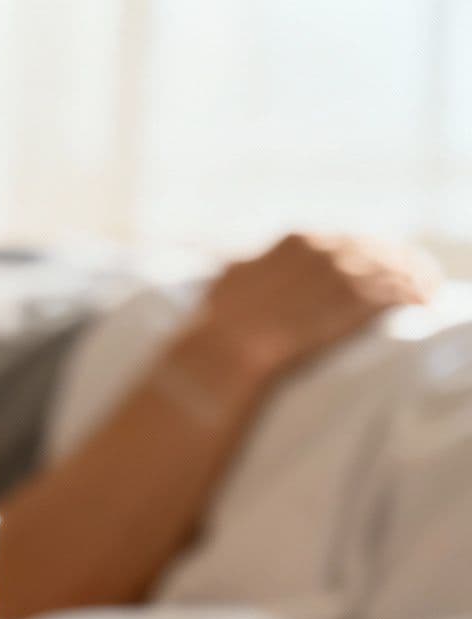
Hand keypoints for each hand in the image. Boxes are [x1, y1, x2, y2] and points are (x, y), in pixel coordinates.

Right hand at [193, 233, 437, 382]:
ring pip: (394, 267)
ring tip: (427, 290)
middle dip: (398, 262)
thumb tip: (243, 266)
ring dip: (414, 277)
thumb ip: (253, 266)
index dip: (366, 251)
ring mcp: (345, 273)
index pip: (347, 238)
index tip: (378, 264)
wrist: (229, 349)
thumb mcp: (232, 280)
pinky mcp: (361, 300)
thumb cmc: (222, 323)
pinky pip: (400, 292)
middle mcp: (327, 249)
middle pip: (377, 248)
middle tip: (416, 277)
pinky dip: (415, 296)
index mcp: (298, 239)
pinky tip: (423, 303)